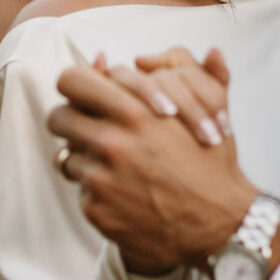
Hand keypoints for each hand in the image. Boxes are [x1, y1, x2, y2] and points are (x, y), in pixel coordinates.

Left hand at [49, 53, 257, 274]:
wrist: (220, 225)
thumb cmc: (211, 164)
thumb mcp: (201, 109)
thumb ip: (160, 74)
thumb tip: (109, 54)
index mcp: (135, 112)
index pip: (73, 82)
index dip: (78, 86)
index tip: (87, 96)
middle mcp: (112, 143)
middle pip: (59, 117)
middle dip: (73, 121)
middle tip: (90, 129)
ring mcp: (101, 178)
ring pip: (67, 155)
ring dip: (87, 158)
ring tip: (116, 166)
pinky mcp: (96, 209)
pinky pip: (80, 189)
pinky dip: (98, 190)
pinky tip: (125, 194)